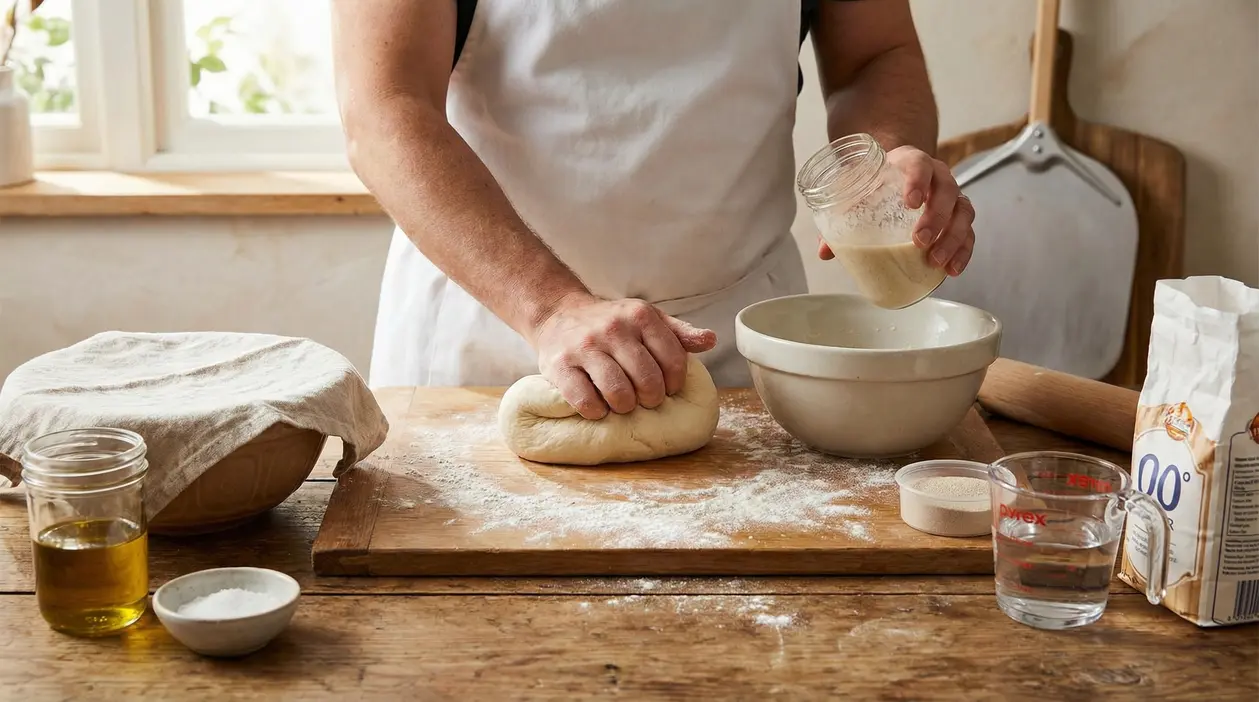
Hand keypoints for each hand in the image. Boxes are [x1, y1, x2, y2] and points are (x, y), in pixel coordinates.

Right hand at [531, 293, 717, 419]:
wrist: (558, 314)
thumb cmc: (611, 322)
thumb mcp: (647, 318)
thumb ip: (679, 332)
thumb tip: (710, 340)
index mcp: (641, 316)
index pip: (672, 359)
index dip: (674, 382)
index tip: (667, 388)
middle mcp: (613, 328)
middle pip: (647, 379)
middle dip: (651, 398)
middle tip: (645, 399)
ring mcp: (585, 347)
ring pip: (618, 392)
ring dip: (625, 406)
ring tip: (623, 404)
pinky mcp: (560, 365)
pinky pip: (585, 400)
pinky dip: (596, 411)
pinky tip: (599, 406)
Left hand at [817, 145, 975, 276]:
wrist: (895, 175)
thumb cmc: (876, 184)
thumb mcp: (856, 192)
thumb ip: (839, 216)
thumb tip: (825, 251)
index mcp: (911, 162)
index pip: (920, 164)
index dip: (919, 180)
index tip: (911, 202)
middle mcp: (938, 176)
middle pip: (947, 191)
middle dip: (936, 218)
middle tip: (919, 241)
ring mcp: (951, 196)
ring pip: (963, 212)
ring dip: (952, 238)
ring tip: (935, 261)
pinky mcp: (957, 217)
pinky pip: (968, 233)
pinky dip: (963, 251)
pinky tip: (952, 269)